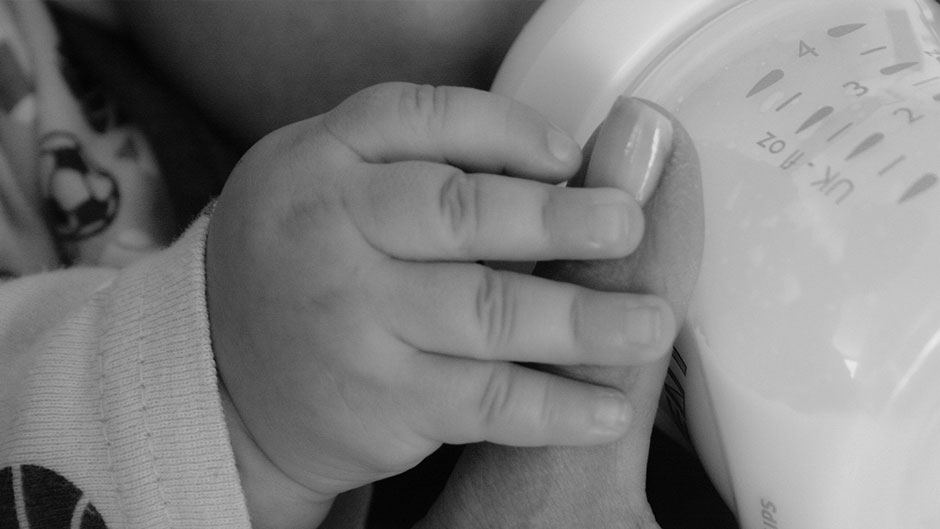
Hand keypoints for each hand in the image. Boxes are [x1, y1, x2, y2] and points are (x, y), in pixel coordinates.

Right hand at [205, 83, 675, 528]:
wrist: (224, 380)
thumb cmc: (297, 264)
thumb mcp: (323, 180)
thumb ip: (415, 155)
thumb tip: (558, 157)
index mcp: (320, 162)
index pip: (420, 118)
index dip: (508, 129)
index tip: (573, 151)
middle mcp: (331, 233)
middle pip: (461, 212)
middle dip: (560, 218)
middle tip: (627, 226)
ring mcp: (355, 321)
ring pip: (487, 311)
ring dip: (584, 319)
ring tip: (648, 323)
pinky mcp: (383, 400)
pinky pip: (485, 399)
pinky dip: (556, 406)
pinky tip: (605, 408)